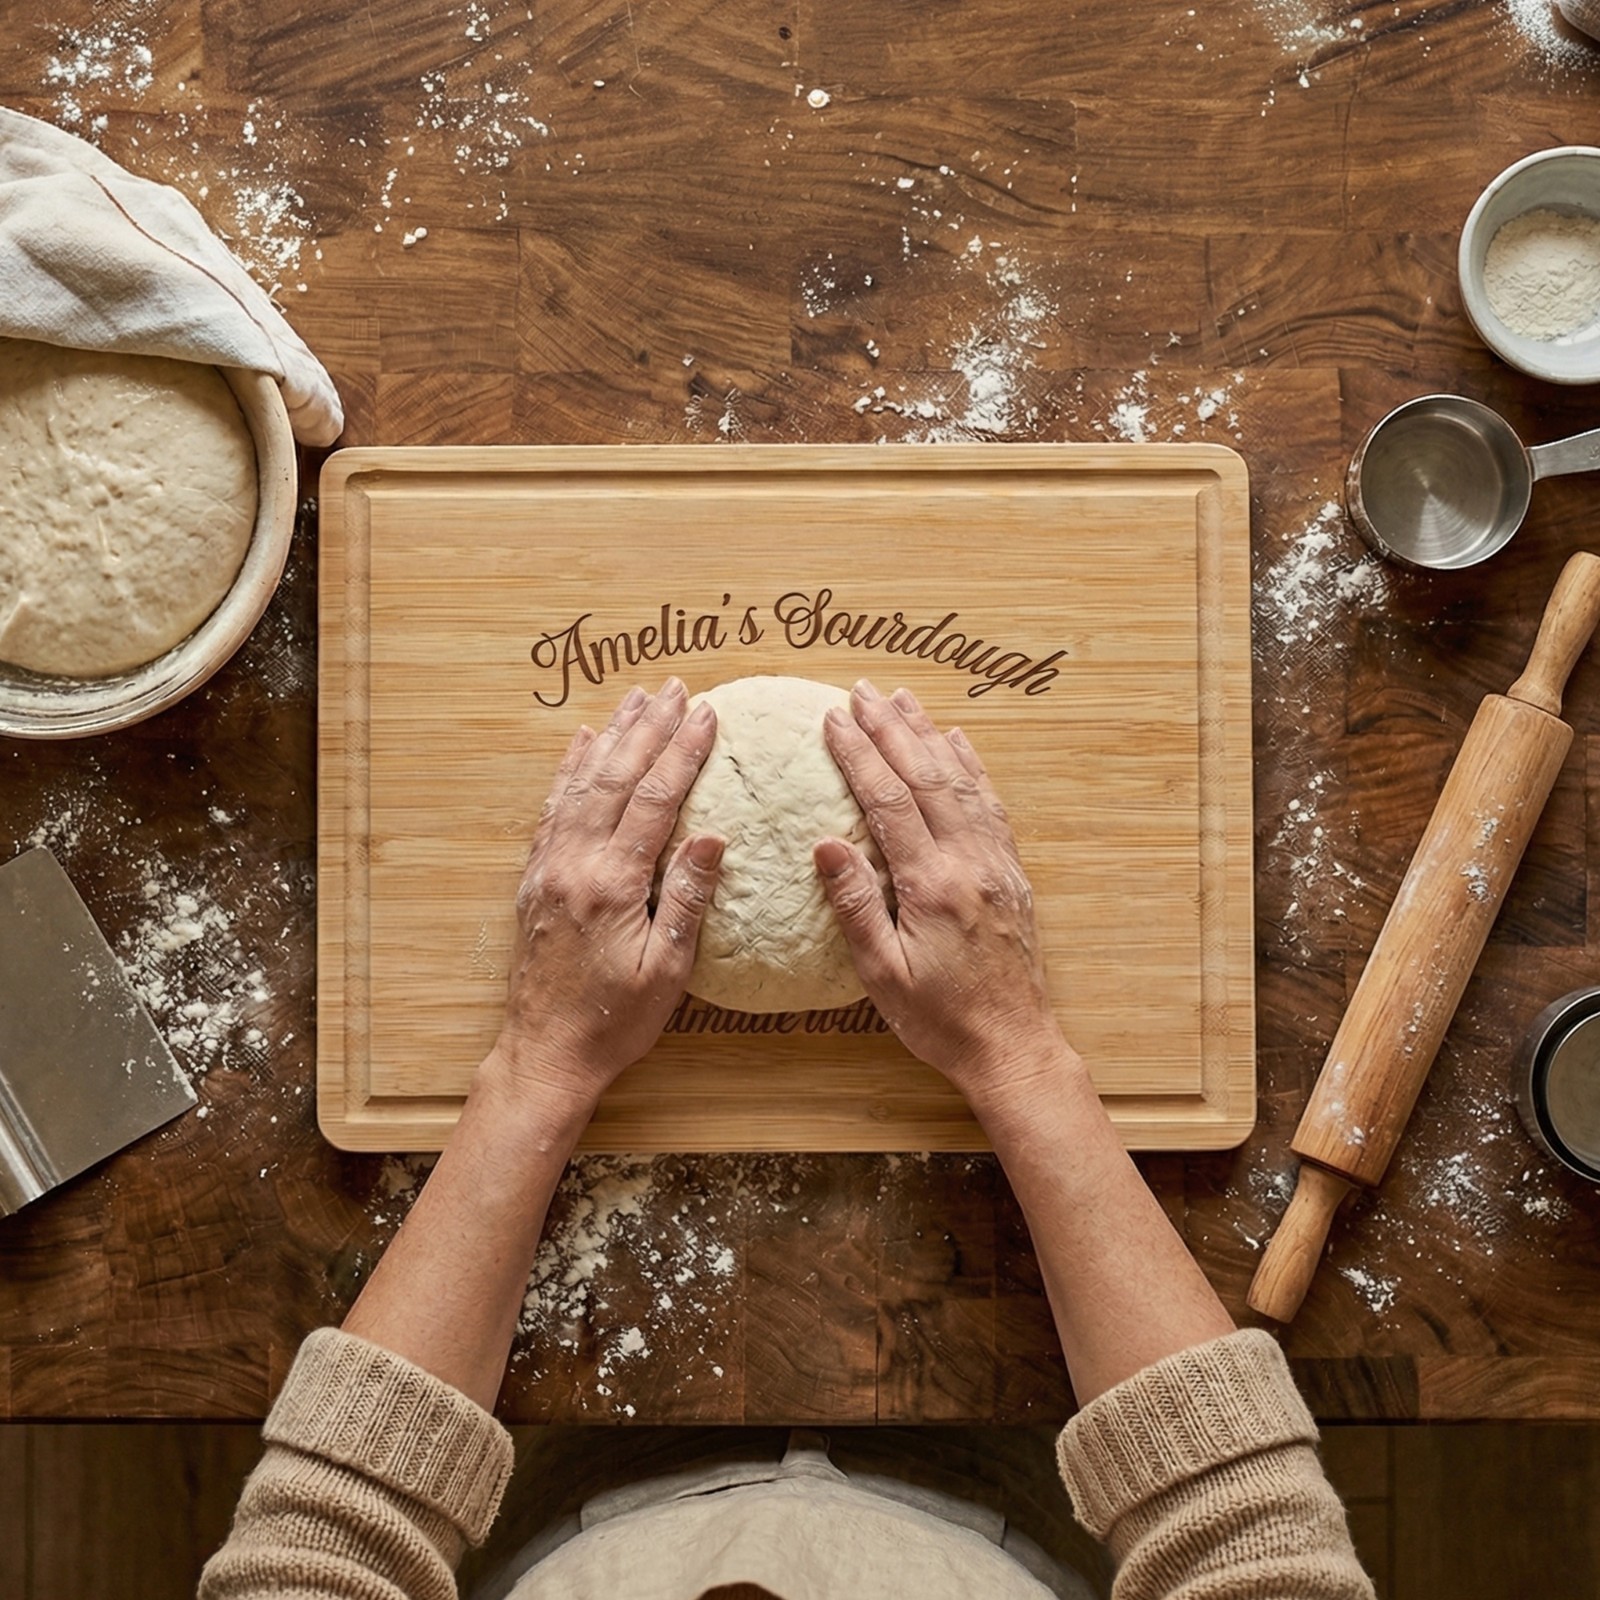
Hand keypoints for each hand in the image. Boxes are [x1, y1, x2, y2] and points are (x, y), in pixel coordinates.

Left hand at [489, 678, 723, 1112]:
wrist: (546, 1053)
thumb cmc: (616, 1022)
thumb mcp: (668, 969)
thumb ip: (687, 897)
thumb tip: (712, 835)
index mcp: (611, 884)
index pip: (653, 800)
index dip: (683, 753)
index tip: (707, 714)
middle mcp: (573, 865)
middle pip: (614, 778)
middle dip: (648, 728)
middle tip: (677, 688)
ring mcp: (548, 868)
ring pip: (580, 785)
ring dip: (611, 738)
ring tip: (636, 700)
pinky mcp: (534, 878)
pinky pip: (551, 809)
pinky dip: (569, 770)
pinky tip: (582, 743)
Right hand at [814, 681, 1070, 1107]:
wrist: (1012, 1046)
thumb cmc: (939, 1020)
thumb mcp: (882, 974)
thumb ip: (855, 905)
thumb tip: (826, 843)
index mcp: (933, 886)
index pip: (890, 802)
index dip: (860, 755)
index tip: (833, 720)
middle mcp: (970, 863)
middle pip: (928, 777)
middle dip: (891, 729)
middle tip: (861, 690)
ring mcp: (996, 865)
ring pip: (962, 782)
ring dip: (929, 736)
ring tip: (902, 700)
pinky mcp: (1010, 874)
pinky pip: (991, 805)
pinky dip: (971, 767)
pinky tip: (956, 742)